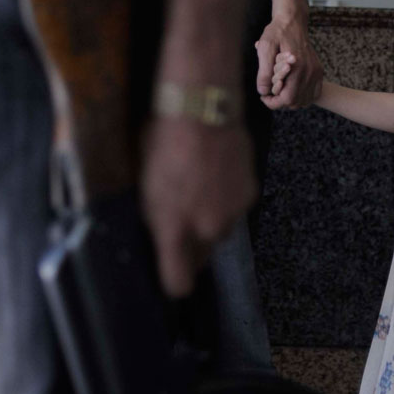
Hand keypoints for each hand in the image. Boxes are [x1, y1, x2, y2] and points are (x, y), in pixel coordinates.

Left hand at [141, 117, 255, 297]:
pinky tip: (216, 175)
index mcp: (173, 229)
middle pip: (201, 257)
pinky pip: (235, 210)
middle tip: (181, 216)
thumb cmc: (162, 143)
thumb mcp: (145, 186)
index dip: (174, 282)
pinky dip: (227, 200)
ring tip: (199, 188)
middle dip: (191, 245)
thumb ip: (157, 220)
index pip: (178, 282)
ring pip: (219, 232)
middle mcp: (206, 229)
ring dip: (210, 220)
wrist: (202, 111)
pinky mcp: (248, 196)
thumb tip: (162, 234)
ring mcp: (231, 213)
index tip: (171, 272)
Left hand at [255, 17, 322, 108]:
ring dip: (290, 100)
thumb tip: (263, 91)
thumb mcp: (265, 47)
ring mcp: (316, 72)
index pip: (287, 98)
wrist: (292, 21)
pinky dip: (302, 97)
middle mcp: (310, 71)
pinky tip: (291, 90)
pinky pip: (314, 94)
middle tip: (269, 92)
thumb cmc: (277, 33)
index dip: (273, 102)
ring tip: (279, 90)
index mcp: (297, 66)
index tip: (264, 97)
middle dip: (280, 101)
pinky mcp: (318, 71)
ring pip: (305, 100)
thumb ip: (264, 71)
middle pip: (296, 102)